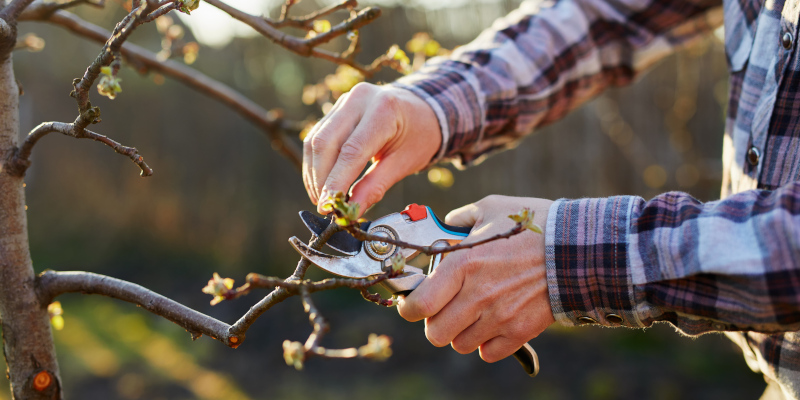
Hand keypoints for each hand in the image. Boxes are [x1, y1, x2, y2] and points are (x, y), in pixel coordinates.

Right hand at [302, 82, 440, 214]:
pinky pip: (317, 136)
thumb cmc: (418, 136)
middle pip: (326, 142)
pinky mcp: (336, 108)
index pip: (351, 150)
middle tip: (324, 206)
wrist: (422, 110)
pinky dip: (315, 163)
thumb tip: (351, 211)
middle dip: (321, 179)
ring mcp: (345, 101)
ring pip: (316, 140)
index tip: (328, 206)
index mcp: (384, 110)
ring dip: (314, 173)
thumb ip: (376, 187)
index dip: (336, 181)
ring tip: (321, 199)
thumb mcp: (404, 163)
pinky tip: (320, 183)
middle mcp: (360, 99)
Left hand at [396, 195, 555, 362]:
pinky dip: (486, 343)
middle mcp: (477, 295)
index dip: (409, 308)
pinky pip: (488, 353)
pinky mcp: (519, 331)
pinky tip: (492, 324)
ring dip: (460, 332)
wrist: (579, 247)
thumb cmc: (534, 225)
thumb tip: (446, 224)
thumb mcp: (491, 208)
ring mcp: (499, 317)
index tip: (412, 303)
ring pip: (460, 344)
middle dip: (434, 322)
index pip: (419, 306)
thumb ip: (461, 218)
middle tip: (443, 309)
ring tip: (471, 314)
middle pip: (435, 333)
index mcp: (462, 264)